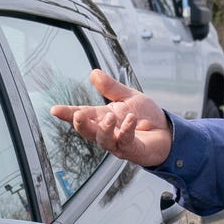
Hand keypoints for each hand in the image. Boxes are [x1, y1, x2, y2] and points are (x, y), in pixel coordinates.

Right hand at [50, 69, 172, 168]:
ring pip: (103, 140)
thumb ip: (111, 88)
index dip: (67, 113)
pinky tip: (131, 119)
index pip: (83, 115)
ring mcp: (118, 144)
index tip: (54, 110)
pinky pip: (126, 141)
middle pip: (88, 131)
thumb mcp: (129, 96)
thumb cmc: (147, 117)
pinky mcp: (132, 150)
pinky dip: (126, 130)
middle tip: (77, 115)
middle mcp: (108, 132)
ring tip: (109, 116)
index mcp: (104, 118)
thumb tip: (94, 73)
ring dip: (104, 128)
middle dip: (81, 124)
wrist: (168, 132)